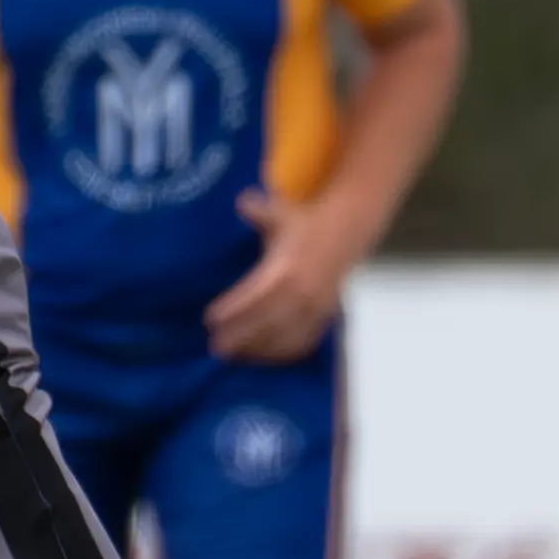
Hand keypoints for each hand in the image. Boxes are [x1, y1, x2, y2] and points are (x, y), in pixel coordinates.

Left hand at [203, 189, 358, 363]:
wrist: (349, 231)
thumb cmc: (304, 223)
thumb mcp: (281, 213)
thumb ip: (258, 210)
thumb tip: (242, 200)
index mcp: (288, 266)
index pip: (256, 294)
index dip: (233, 309)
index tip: (209, 319)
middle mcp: (304, 290)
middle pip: (268, 321)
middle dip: (241, 336)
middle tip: (214, 346)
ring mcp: (317, 306)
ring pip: (285, 336)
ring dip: (259, 349)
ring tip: (233, 356)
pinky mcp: (325, 315)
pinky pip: (304, 341)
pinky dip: (283, 353)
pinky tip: (263, 358)